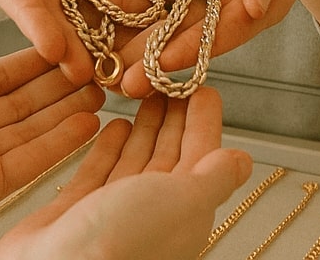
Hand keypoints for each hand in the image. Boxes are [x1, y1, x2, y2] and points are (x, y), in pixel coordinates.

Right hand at [0, 0, 132, 79]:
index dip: (29, 18)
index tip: (49, 44)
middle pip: (43, 13)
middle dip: (61, 46)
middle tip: (81, 74)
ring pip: (75, 16)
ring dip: (89, 46)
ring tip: (107, 75)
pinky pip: (110, 2)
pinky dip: (120, 26)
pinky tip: (137, 48)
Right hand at [0, 88, 252, 259]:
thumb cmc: (124, 242)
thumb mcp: (184, 201)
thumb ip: (214, 177)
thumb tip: (243, 160)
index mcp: (184, 210)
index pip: (200, 153)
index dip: (200, 117)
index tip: (196, 82)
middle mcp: (152, 213)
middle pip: (167, 153)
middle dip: (171, 115)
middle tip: (167, 79)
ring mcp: (113, 213)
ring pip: (135, 160)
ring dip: (142, 126)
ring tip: (143, 93)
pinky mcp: (75, 212)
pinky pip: (98, 173)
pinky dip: (108, 147)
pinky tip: (114, 123)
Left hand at [117, 0, 319, 96]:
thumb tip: (256, 4)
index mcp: (264, 3)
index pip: (225, 31)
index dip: (194, 48)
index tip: (162, 64)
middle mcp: (231, 3)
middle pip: (191, 35)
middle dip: (155, 58)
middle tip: (118, 82)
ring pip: (168, 18)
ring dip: (136, 39)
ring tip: (99, 60)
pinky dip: (131, 2)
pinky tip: (97, 14)